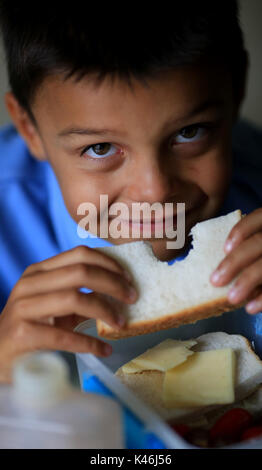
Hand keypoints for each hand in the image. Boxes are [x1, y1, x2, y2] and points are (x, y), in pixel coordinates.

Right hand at [0, 245, 136, 382]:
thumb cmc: (30, 327)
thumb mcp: (51, 303)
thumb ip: (77, 292)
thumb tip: (118, 290)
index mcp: (39, 272)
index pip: (79, 255)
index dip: (109, 263)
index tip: (128, 278)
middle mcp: (30, 284)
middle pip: (80, 273)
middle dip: (113, 284)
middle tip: (132, 297)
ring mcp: (24, 308)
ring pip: (74, 298)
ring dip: (104, 311)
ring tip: (121, 323)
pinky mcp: (22, 334)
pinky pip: (64, 336)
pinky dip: (89, 342)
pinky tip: (104, 349)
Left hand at [210, 208, 261, 313]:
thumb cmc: (260, 257)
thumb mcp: (258, 248)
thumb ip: (247, 250)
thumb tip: (219, 268)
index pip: (259, 218)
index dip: (241, 230)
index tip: (224, 248)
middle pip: (259, 243)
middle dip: (235, 262)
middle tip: (215, 281)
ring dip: (248, 281)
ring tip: (231, 298)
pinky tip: (251, 308)